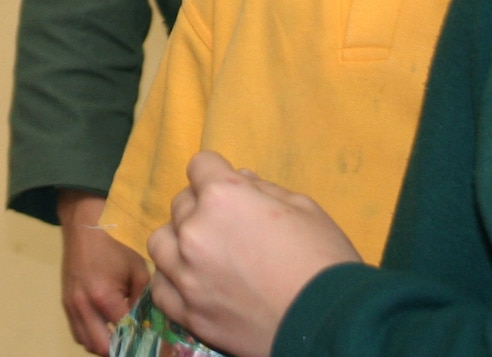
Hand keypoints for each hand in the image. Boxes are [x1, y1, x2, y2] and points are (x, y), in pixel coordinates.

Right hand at [58, 190, 149, 354]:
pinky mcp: (65, 301)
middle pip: (103, 347)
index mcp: (103, 297)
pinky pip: (77, 331)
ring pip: (87, 343)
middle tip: (138, 343)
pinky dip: (91, 335)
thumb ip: (143, 300)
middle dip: (122, 348)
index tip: (157, 345)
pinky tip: (107, 326)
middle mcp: (83, 306)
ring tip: (123, 336)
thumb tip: (150, 323)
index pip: (125, 333)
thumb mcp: (137, 269)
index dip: (143, 340)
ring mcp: (71, 305)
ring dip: (105, 344)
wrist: (85, 219)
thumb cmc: (115, 240)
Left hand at [146, 153, 358, 356]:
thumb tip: (240, 179)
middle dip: (203, 208)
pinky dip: (173, 280)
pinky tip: (193, 282)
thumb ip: (264, 189)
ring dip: (179, 240)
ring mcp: (186, 275)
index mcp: (223, 197)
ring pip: (161, 242)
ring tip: (205, 253)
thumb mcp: (304, 208)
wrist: (331, 326)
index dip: (218, 174)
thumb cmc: (325, 260)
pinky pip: (160, 287)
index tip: (231, 189)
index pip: (201, 165)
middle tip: (230, 228)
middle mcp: (195, 231)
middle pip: (181, 203)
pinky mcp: (188, 312)